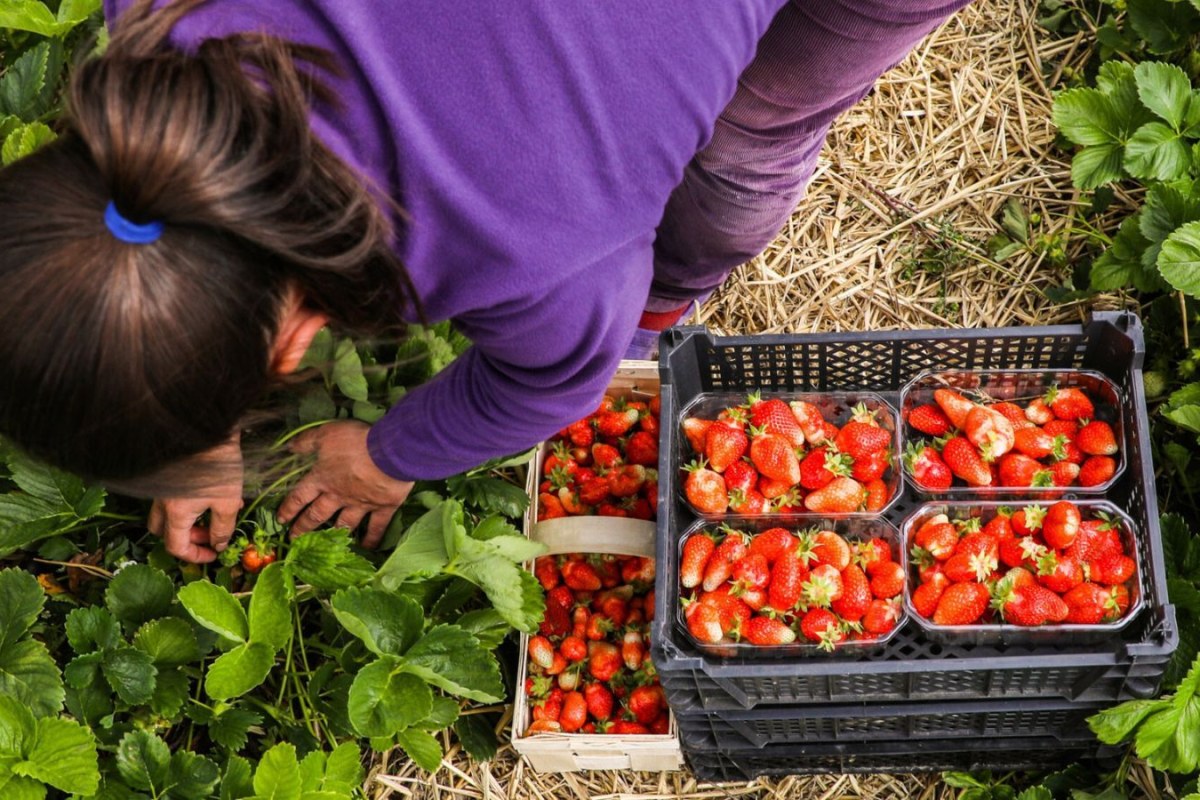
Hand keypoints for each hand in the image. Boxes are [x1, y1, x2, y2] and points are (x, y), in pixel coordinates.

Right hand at [146, 437, 244, 563]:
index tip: (214, 554)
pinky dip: (189, 505)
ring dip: (189, 522)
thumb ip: (223, 528)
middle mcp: (162, 502)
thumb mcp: (228, 501)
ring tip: (217, 514)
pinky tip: (215, 496)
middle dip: (188, 539)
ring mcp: (162, 488)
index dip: (195, 556)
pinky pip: (173, 499)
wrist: (209, 428)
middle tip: (212, 534)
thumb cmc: (219, 466)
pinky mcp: (169, 476)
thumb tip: (219, 544)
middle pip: (164, 532)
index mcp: (175, 513)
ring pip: (166, 515)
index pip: (176, 546)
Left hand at [277, 420, 412, 547]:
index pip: (300, 497)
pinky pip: (376, 527)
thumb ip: (307, 442)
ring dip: (333, 534)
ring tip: (326, 546)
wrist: (390, 452)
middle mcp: (338, 496)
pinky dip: (372, 538)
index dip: (289, 508)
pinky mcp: (382, 507)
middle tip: (294, 538)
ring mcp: (361, 504)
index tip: (281, 520)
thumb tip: (288, 448)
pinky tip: (368, 548)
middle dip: (304, 527)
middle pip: (317, 515)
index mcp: (322, 479)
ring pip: (343, 524)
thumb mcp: (326, 434)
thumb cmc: (356, 441)